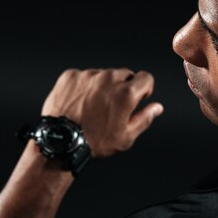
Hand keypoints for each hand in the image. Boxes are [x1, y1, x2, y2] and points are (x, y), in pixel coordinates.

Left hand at [41, 68, 163, 157]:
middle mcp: (108, 79)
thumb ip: (145, 118)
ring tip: (93, 107)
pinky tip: (79, 103)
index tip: (138, 98)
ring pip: (104, 74)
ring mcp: (88, 76)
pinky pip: (84, 76)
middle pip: (125, 74)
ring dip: (103, 86)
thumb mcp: (126, 137)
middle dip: (123, 87)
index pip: (146, 77)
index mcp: (126, 94)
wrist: (60, 142)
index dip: (145, 88)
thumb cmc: (94, 143)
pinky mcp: (71, 76)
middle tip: (113, 106)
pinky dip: (84, 86)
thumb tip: (157, 107)